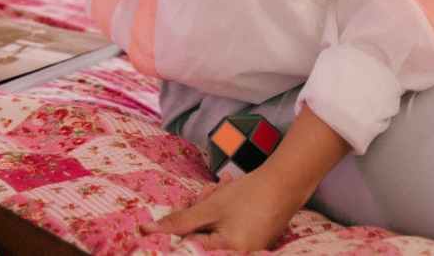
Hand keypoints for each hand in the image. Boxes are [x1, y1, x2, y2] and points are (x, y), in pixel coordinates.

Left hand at [141, 163, 302, 251]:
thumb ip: (180, 221)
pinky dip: (222, 208)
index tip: (169, 214)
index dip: (176, 228)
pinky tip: (227, 189)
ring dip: (210, 205)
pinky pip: (226, 225)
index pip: (189, 246)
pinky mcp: (250, 238)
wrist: (284, 184)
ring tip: (220, 187)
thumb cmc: (248, 196)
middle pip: (201, 236)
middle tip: (207, 192)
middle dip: (198, 211)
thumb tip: (148, 232)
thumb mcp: (211, 207)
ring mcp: (244, 248)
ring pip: (212, 227)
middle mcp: (235, 255)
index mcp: (225, 254)